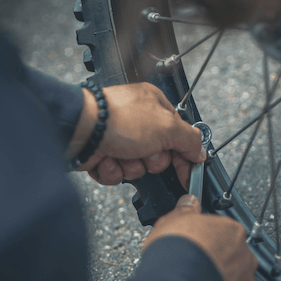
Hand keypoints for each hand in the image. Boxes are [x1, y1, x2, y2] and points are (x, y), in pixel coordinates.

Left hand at [70, 83, 205, 187]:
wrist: (80, 129)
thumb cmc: (118, 119)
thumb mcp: (166, 127)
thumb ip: (189, 140)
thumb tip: (200, 151)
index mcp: (155, 107)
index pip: (179, 136)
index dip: (184, 156)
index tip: (188, 173)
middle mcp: (137, 121)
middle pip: (158, 156)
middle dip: (150, 160)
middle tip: (143, 151)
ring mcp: (118, 138)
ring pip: (136, 167)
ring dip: (129, 166)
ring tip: (119, 154)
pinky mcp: (101, 153)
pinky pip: (116, 173)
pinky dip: (111, 170)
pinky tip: (105, 158)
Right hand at [143, 194, 257, 280]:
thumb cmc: (177, 252)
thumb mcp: (172, 220)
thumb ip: (185, 210)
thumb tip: (189, 201)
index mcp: (232, 232)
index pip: (224, 234)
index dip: (208, 243)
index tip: (196, 249)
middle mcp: (245, 256)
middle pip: (234, 259)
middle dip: (217, 265)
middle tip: (195, 271)